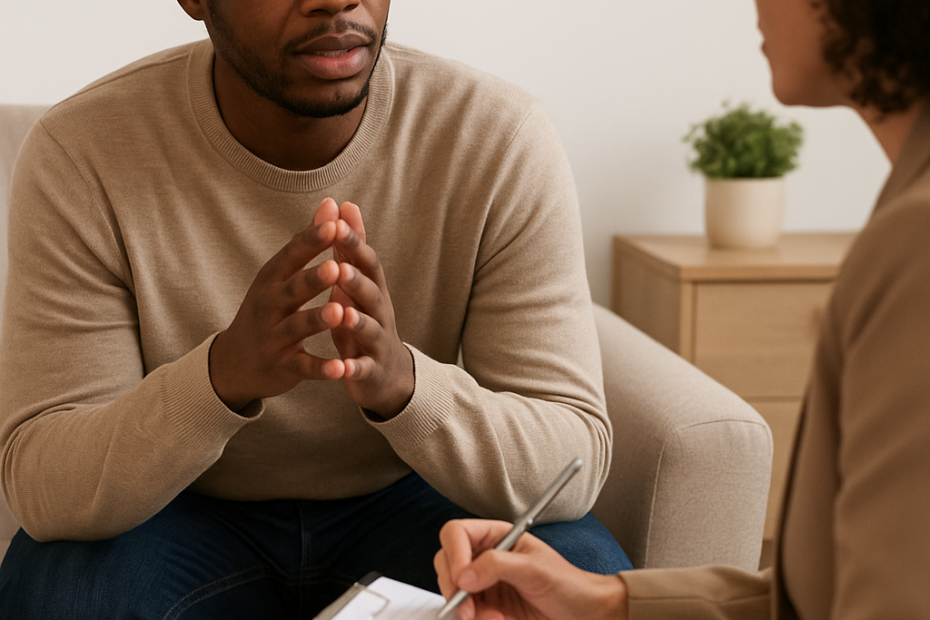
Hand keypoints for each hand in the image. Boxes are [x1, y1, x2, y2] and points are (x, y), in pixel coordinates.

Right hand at [209, 204, 346, 411]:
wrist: (235, 363)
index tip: (333, 224)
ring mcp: (274, 338)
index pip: (291, 256)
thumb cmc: (267, 309)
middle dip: (313, 279)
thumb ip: (308, 241)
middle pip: (292, 290)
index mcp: (271, 280)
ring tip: (338, 312)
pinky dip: (320, 369)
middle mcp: (269, 306)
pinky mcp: (283, 367)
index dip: (311, 242)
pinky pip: (303, 367)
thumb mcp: (280, 274)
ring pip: (297, 327)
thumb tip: (332, 203)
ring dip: (317, 320)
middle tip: (337, 267)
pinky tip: (339, 368)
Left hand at [314, 198, 413, 417]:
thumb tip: (345, 204)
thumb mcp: (358, 283)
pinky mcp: (371, 371)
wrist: (388, 376)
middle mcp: (380, 313)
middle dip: (357, 279)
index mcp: (372, 290)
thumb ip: (350, 247)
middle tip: (339, 266)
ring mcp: (378, 342)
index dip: (353, 243)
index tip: (337, 223)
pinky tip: (341, 369)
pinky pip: (362, 369)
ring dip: (357, 321)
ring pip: (370, 329)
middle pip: (372, 293)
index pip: (366, 262)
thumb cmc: (365, 321)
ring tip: (343, 314)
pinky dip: (352, 369)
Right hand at [434, 520, 628, 619]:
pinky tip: (496, 619)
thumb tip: (464, 574)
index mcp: (497, 537)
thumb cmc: (568, 585)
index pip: (457, 534)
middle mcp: (486, 557)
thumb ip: (498, 565)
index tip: (461, 578)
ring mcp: (485, 583)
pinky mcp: (487, 606)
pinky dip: (475, 619)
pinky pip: (466, 612)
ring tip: (493, 617)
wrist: (584, 615)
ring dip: (467, 609)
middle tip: (467, 607)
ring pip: (453, 591)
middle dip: (454, 587)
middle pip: (447, 562)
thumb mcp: (535, 569)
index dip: (454, 553)